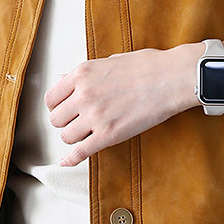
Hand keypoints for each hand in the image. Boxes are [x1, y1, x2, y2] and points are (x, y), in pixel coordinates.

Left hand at [44, 46, 197, 166]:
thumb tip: (62, 80)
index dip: (57, 106)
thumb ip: (84, 74)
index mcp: (81, 73)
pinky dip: (71, 160)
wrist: (172, 78)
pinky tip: (67, 162)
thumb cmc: (147, 66)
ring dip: (74, 138)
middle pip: (56, 119)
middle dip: (65, 123)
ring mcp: (95, 116)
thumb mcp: (109, 61)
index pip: (51, 98)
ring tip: (86, 134)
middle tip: (77, 123)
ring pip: (66, 137)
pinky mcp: (109, 135)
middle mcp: (83, 94)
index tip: (64, 110)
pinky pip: (80, 152)